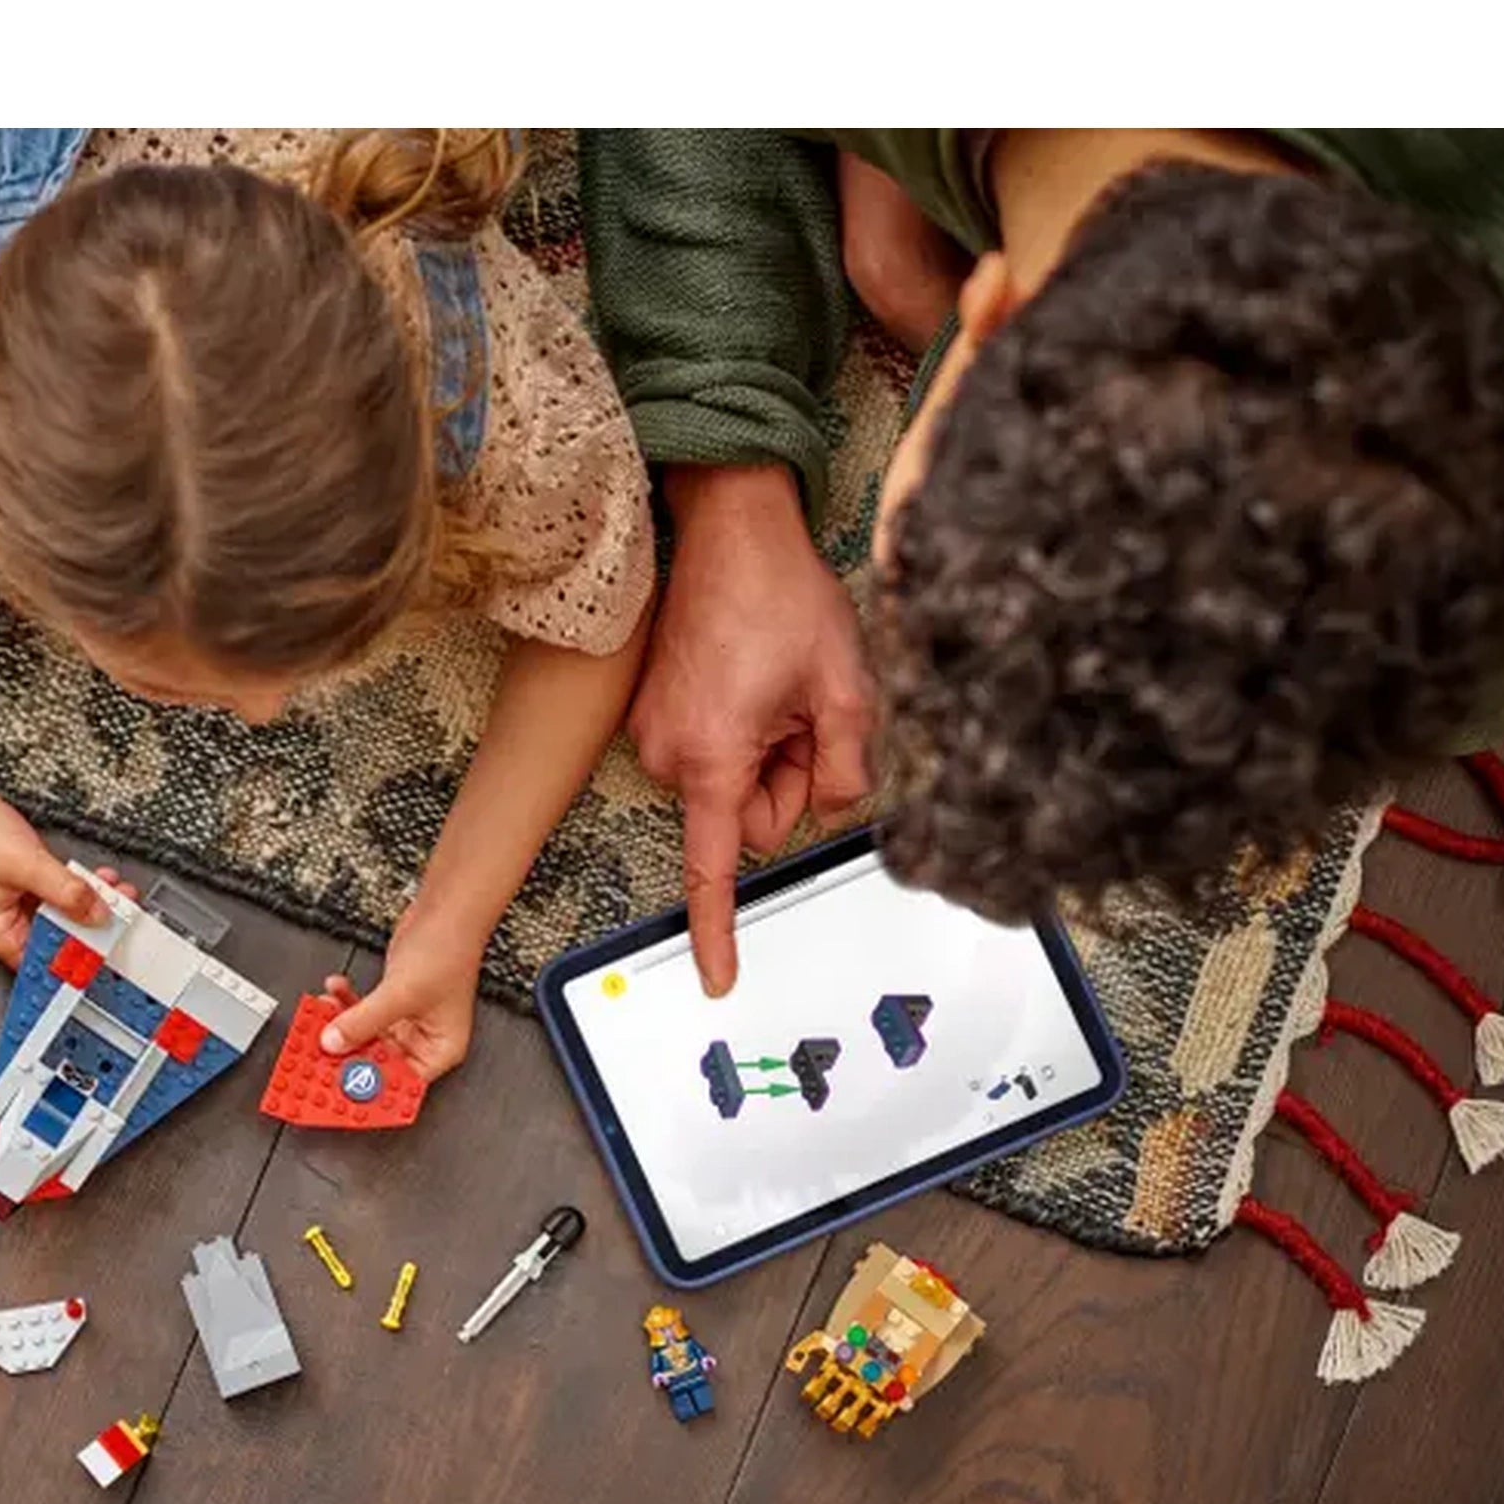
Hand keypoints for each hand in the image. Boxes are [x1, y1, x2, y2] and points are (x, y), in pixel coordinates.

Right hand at [0, 783, 106, 968]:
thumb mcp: (27, 863)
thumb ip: (65, 891)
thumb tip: (97, 916)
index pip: (41, 962)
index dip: (75, 959)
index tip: (106, 948)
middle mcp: (5, 927)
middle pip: (57, 941)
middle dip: (91, 927)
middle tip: (121, 914)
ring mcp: (17, 910)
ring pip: (64, 919)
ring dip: (91, 906)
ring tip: (115, 892)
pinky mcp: (29, 893)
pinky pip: (61, 900)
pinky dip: (80, 891)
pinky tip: (98, 880)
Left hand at [314, 914, 482, 1083]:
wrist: (446, 910)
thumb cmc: (448, 950)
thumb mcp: (400, 994)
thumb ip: (363, 1021)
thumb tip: (333, 1042)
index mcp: (438, 1051)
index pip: (398, 1088)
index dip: (365, 1093)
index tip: (333, 1095)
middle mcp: (422, 1041)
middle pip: (375, 1064)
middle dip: (344, 1056)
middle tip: (314, 1056)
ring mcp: (404, 1021)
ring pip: (363, 1038)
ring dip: (338, 1027)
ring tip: (316, 1019)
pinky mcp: (390, 1003)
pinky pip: (360, 1013)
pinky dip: (344, 1004)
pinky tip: (333, 992)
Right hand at [633, 466, 872, 995]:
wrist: (729, 527)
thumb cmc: (779, 595)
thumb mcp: (845, 687)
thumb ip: (849, 765)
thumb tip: (836, 805)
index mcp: (712, 758)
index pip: (713, 868)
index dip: (718, 930)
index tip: (718, 976)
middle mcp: (669, 753)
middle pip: (747, 816)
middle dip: (786, 779)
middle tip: (805, 714)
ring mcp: (654, 732)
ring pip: (732, 783)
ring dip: (767, 748)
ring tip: (774, 683)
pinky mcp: (655, 714)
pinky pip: (712, 751)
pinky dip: (742, 727)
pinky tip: (752, 673)